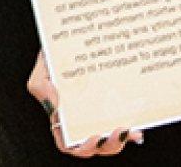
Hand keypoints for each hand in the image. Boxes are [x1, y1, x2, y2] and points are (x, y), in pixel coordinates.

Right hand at [26, 50, 140, 156]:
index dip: (80, 147)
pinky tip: (138, 124)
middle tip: (119, 132)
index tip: (94, 137)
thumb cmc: (55, 52)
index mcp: (61, 114)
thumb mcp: (43, 66)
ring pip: (110, 137)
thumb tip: (56, 107)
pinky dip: (131, 126)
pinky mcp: (114, 102)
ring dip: (121, 138)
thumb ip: (41, 85)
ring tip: (130, 129)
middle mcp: (80, 117)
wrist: (72, 32)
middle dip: (109, 145)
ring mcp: (99, 110)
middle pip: (94, 145)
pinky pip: (123, 119)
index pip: (67, 142)